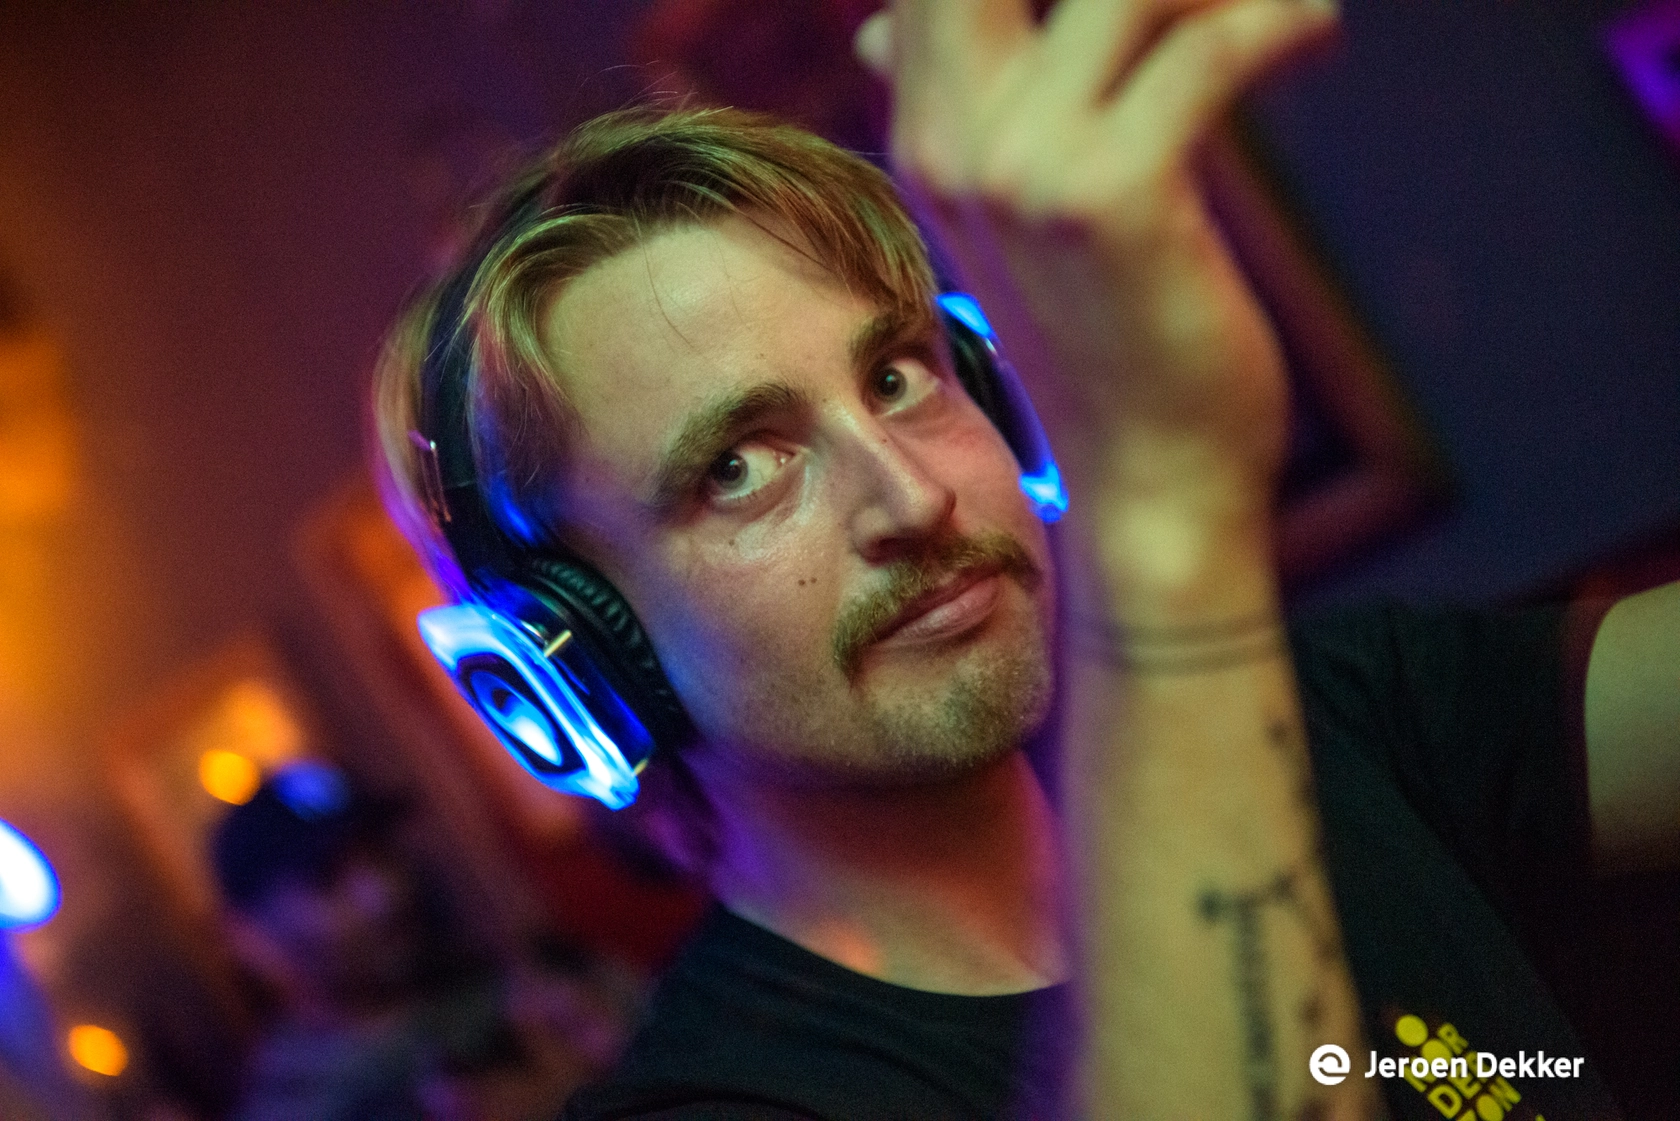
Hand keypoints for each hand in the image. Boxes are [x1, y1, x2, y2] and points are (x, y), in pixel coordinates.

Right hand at [859, 0, 1336, 503]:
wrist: (1148, 481)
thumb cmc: (1111, 338)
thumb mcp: (1019, 209)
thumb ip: (980, 108)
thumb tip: (876, 27)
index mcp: (932, 137)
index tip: (1157, 1)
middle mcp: (956, 142)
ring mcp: (1023, 172)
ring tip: (1281, 13)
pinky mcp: (1111, 202)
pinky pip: (1209, 50)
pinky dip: (1280, 25)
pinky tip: (1313, 43)